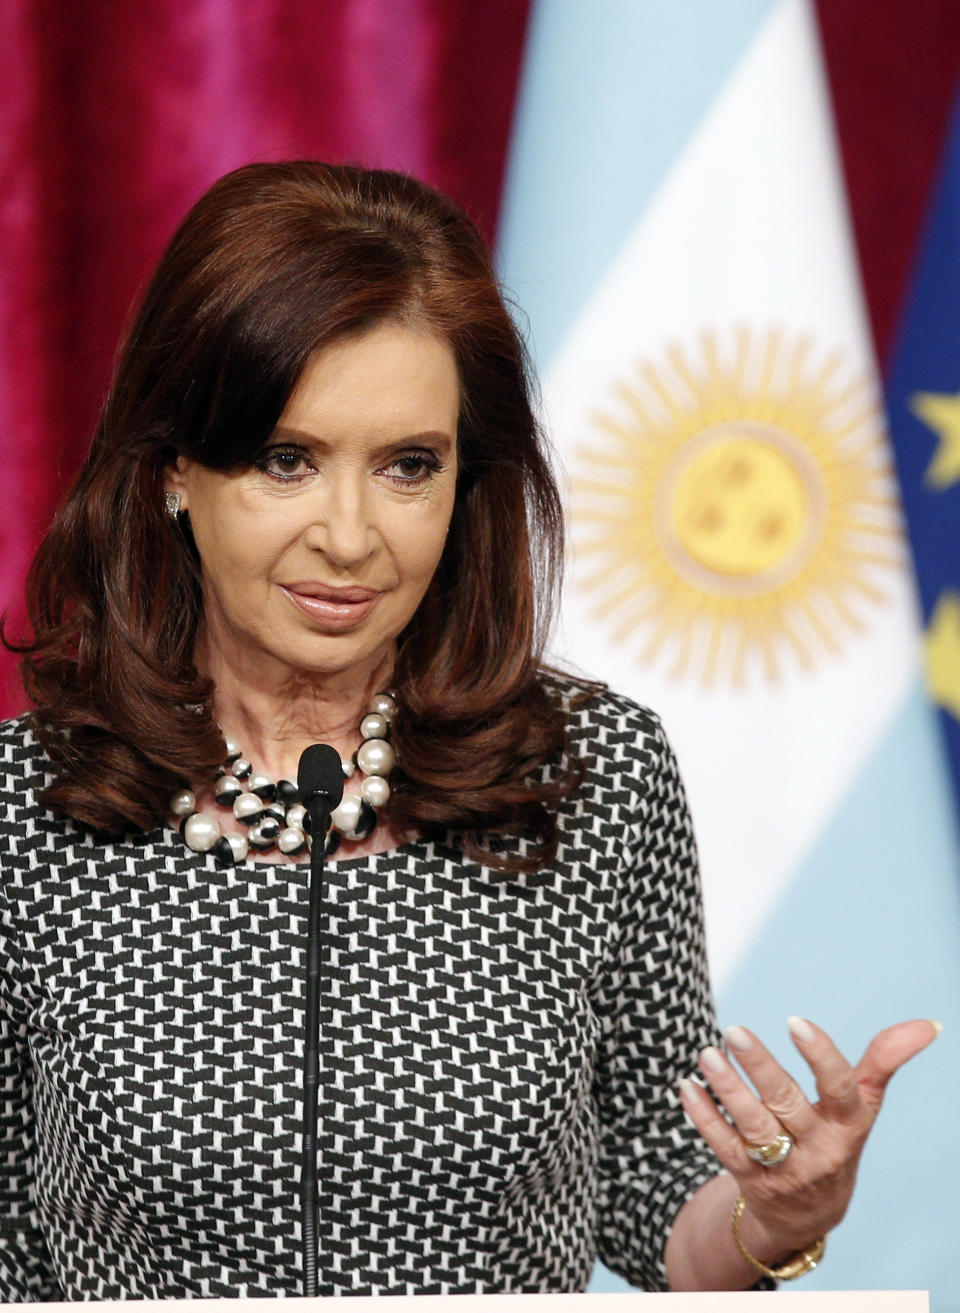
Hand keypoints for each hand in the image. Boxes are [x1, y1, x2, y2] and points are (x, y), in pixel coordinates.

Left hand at [678, 1016, 940, 1259]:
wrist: (810, 1214)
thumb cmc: (835, 1138)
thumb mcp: (862, 1106)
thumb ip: (884, 1061)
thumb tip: (928, 1023)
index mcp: (847, 1125)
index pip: (839, 1089)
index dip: (820, 1056)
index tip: (795, 1021)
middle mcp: (816, 1149)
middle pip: (787, 1105)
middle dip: (760, 1068)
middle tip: (734, 1031)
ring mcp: (781, 1167)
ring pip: (751, 1126)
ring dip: (727, 1089)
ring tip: (707, 1054)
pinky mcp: (748, 1178)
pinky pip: (722, 1145)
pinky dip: (703, 1115)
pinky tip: (686, 1086)